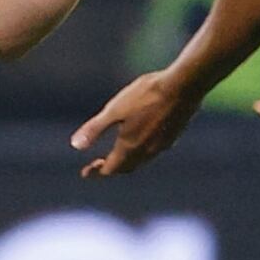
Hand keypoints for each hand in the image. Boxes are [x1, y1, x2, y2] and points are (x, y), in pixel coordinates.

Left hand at [70, 69, 198, 178]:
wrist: (183, 87)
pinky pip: (153, 151)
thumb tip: (75, 145)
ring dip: (127, 161)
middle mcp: (147, 152)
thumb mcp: (114, 110)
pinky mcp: (173, 136)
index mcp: (130, 147)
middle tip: (99, 164)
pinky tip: (141, 138)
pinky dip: (141, 151)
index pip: (110, 169)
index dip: (96, 172)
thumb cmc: (146, 95)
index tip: (85, 173)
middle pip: (126, 168)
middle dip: (111, 168)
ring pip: (141, 161)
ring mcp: (162, 145)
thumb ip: (95, 129)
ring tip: (118, 153)